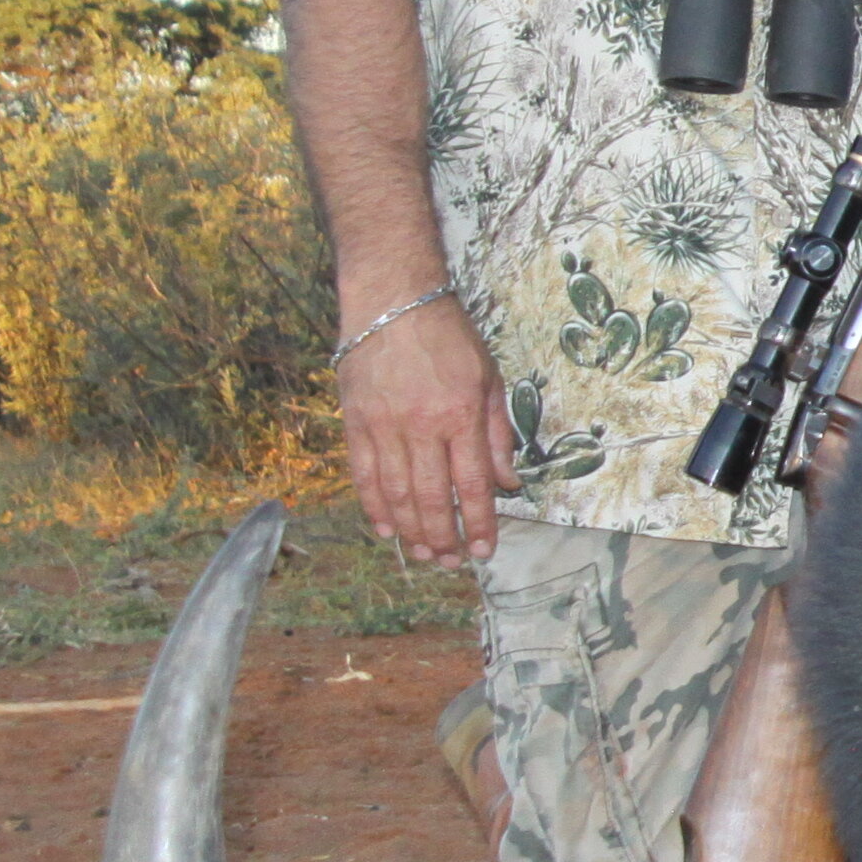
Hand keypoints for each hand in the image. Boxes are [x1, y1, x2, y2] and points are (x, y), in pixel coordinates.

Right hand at [338, 294, 514, 567]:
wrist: (393, 299)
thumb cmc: (448, 336)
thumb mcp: (489, 378)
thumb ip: (497, 434)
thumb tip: (507, 483)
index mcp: (460, 415)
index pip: (471, 484)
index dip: (477, 523)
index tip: (482, 549)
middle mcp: (420, 426)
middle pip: (430, 497)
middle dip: (441, 536)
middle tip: (449, 562)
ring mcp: (382, 425)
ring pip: (395, 493)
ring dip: (409, 530)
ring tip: (422, 554)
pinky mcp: (354, 422)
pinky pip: (363, 475)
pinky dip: (373, 506)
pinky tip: (385, 528)